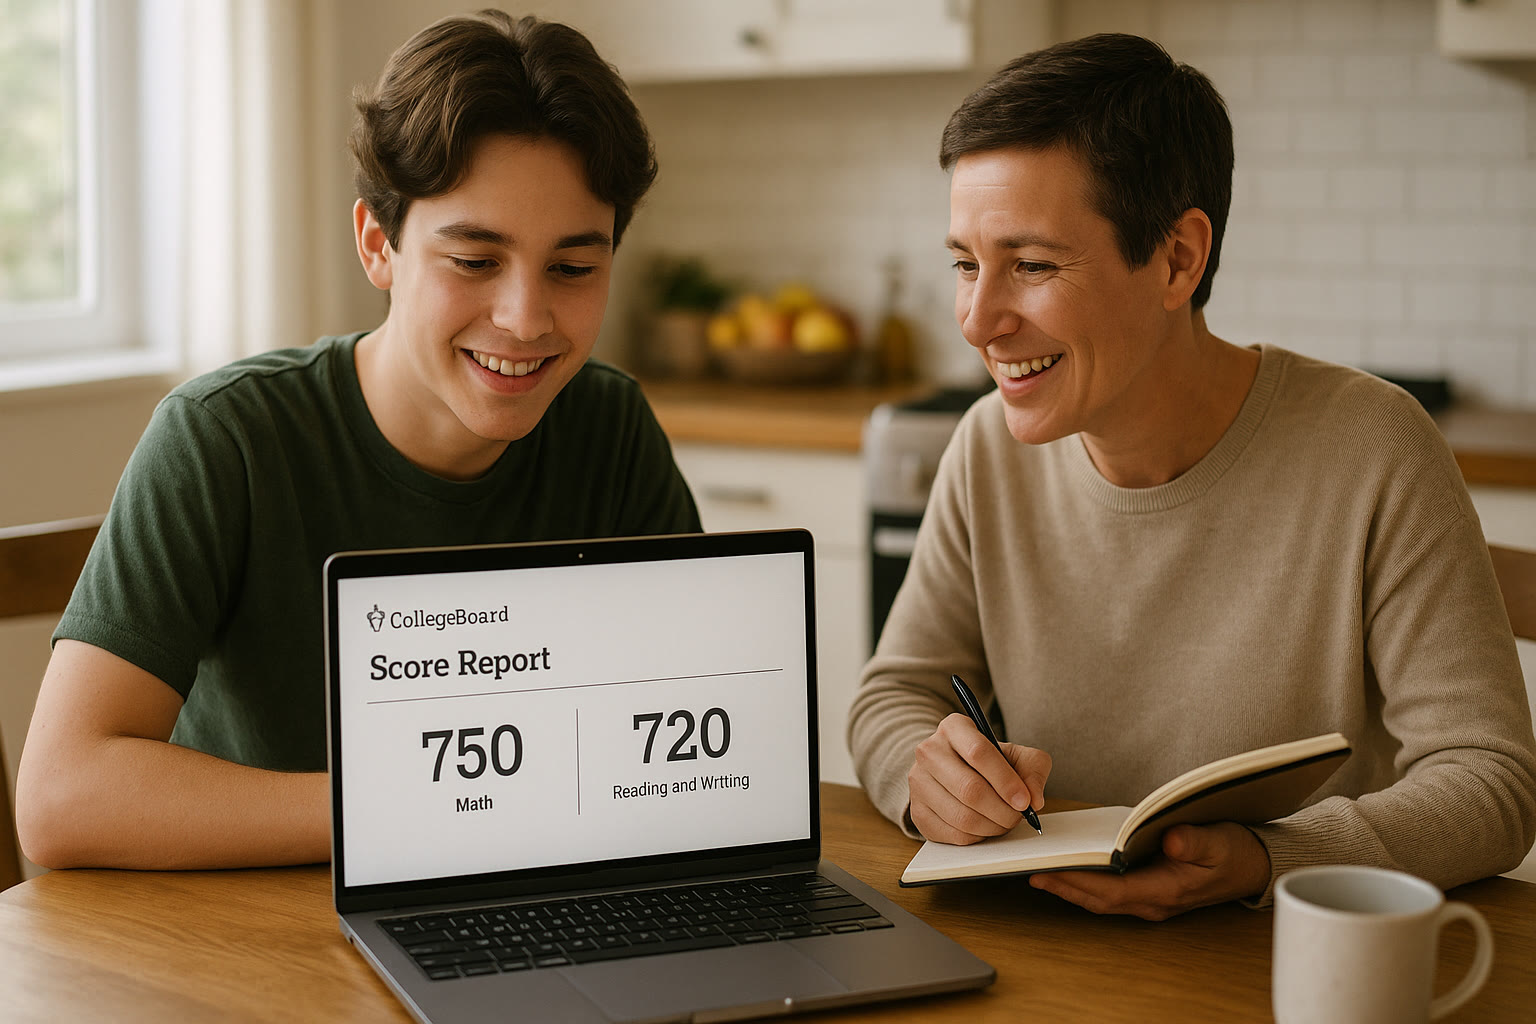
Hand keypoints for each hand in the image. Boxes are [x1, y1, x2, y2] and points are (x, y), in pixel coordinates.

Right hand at [908, 713, 1050, 843]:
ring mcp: (919, 783)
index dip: (1005, 781)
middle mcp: (929, 751)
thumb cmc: (988, 763)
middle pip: (970, 789)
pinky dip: (978, 837)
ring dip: (992, 827)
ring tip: (1005, 822)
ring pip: (962, 816)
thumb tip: (1034, 799)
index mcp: (954, 728)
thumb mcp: (1016, 755)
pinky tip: (986, 827)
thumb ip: (1033, 770)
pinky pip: (953, 834)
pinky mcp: (917, 811)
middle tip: (1018, 816)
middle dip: (1002, 810)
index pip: (978, 752)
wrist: (954, 771)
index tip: (1024, 801)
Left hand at [1028, 822, 1270, 920]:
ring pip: (1101, 897)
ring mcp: (1150, 898)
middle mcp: (1152, 901)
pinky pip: (1110, 889)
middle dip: (1064, 887)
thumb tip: (1167, 839)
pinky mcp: (1149, 889)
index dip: (1077, 883)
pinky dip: (1087, 880)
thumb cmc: (1234, 852)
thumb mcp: (1218, 841)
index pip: (1111, 892)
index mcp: (1165, 891)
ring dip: (1071, 886)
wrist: (1254, 866)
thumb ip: (1193, 840)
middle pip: (1098, 899)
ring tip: (1040, 870)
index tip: (1049, 872)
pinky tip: (1071, 865)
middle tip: (1030, 871)